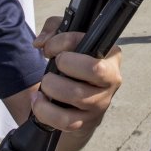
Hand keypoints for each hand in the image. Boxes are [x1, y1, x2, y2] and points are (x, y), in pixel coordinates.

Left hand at [31, 16, 122, 136]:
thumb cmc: (75, 63)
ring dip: (51, 87)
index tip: (49, 48)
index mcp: (111, 55)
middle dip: (64, 64)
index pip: (90, 43)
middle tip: (53, 65)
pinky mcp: (86, 122)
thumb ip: (53, 29)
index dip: (62, 42)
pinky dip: (45, 111)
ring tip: (44, 84)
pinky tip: (38, 101)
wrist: (79, 98)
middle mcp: (111, 80)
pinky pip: (65, 121)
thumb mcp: (66, 38)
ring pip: (77, 95)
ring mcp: (101, 103)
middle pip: (94, 69)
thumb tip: (41, 43)